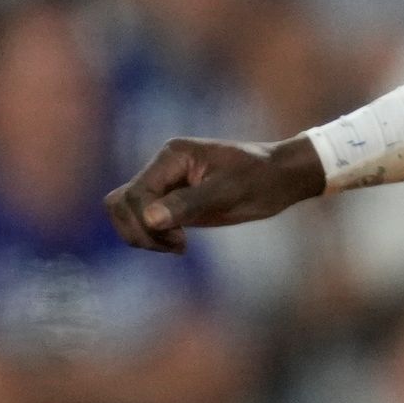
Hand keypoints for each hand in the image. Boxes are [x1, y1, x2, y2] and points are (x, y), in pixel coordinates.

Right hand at [105, 135, 322, 254]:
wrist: (281, 176)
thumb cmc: (261, 180)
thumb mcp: (229, 192)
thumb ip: (189, 203)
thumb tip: (150, 218)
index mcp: (172, 156)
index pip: (136, 194)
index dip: (147, 222)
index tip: (180, 241)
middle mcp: (163, 166)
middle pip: (121, 202)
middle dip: (139, 230)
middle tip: (175, 246)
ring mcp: (166, 182)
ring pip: (127, 211)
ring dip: (143, 235)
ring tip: (177, 246)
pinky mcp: (172, 199)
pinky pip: (144, 218)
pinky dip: (153, 235)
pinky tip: (178, 244)